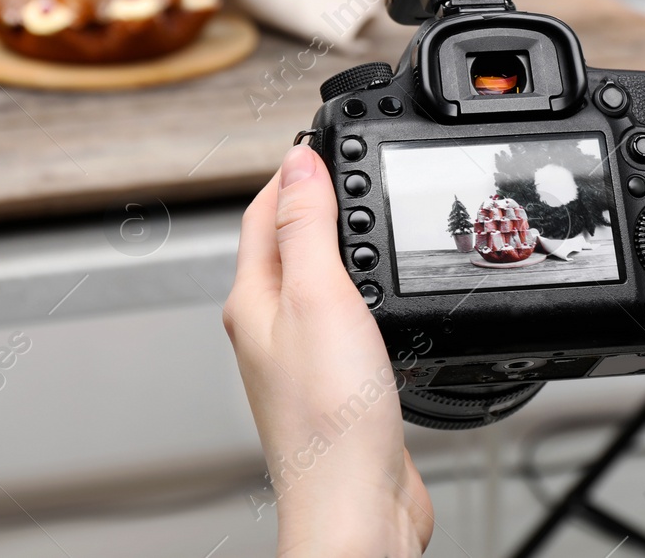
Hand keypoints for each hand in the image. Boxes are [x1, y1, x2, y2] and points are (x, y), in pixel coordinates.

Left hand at [224, 145, 431, 557]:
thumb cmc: (328, 418)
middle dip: (318, 202)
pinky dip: (367, 295)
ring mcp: (304, 359)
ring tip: (372, 218)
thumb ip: (308, 226)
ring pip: (319, 283)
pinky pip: (348, 321)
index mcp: (254, 300)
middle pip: (287, 244)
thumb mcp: (319, 296)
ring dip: (345, 247)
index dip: (292, 169)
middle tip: (350, 168)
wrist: (356, 506)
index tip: (320, 138)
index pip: (263, 212)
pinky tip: (391, 299)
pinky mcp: (340, 386)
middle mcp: (271, 328)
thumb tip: (299, 160)